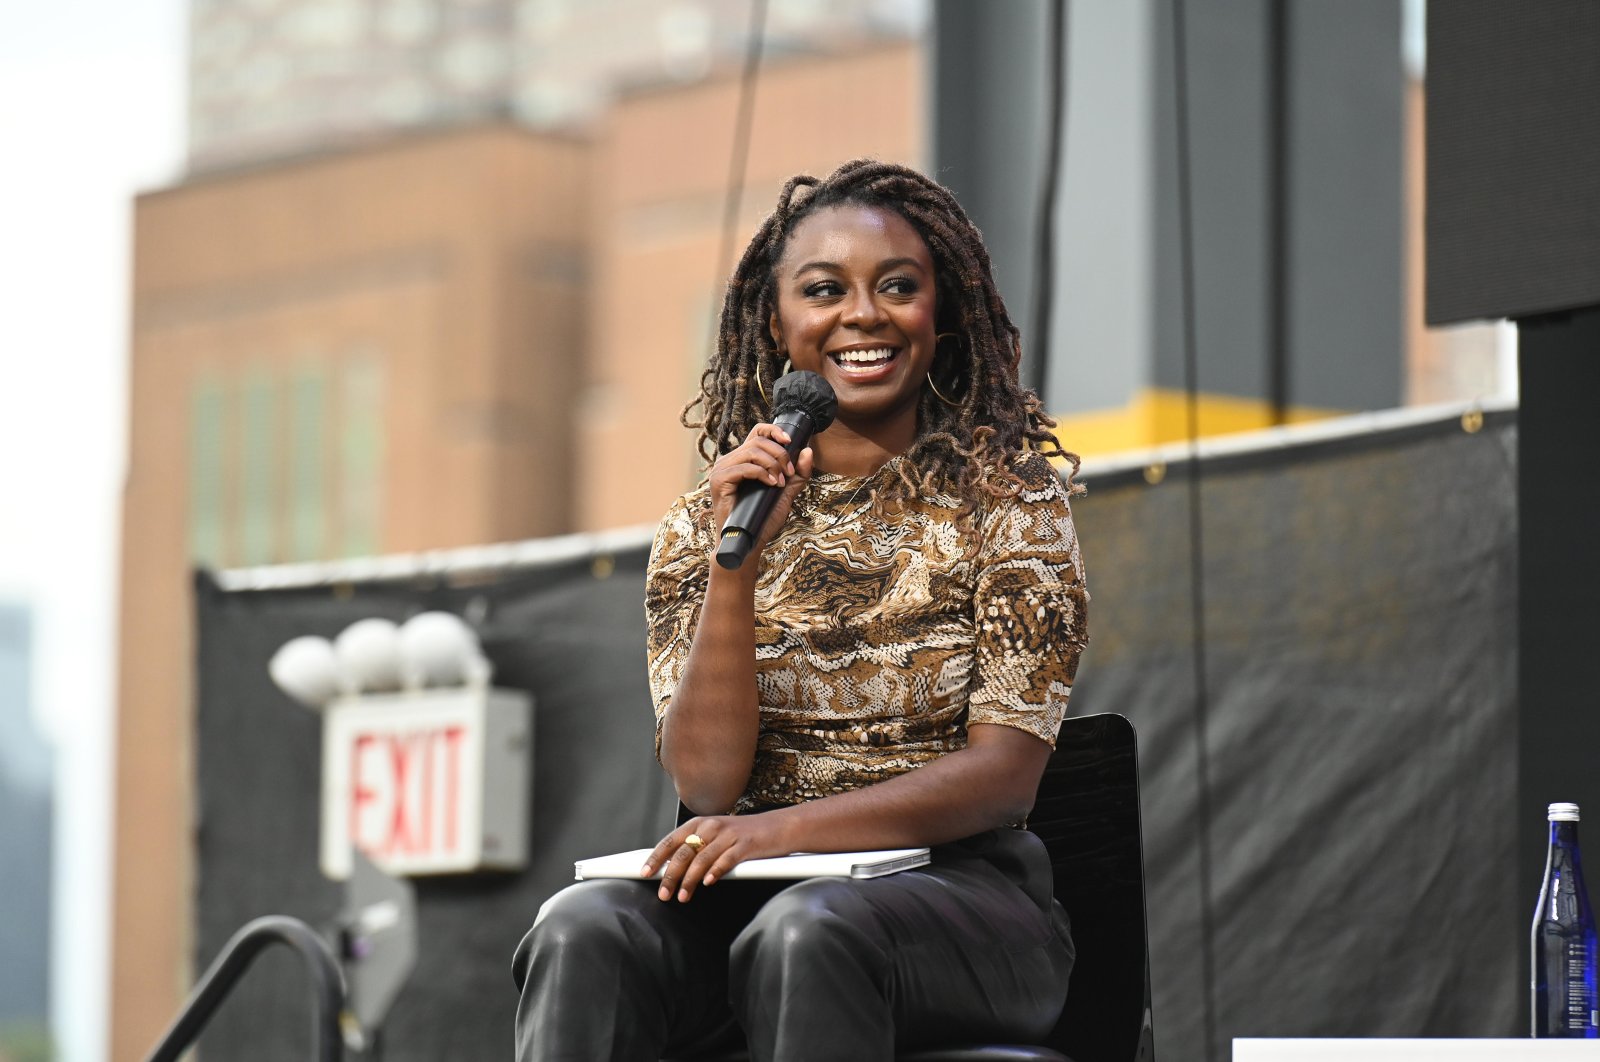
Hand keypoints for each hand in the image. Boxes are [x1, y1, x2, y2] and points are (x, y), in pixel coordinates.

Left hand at [640, 812, 791, 902]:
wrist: (778, 827)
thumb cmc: (744, 836)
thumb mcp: (716, 836)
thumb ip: (696, 848)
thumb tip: (671, 870)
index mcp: (700, 824)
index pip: (671, 840)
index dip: (657, 857)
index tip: (645, 872)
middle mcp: (711, 826)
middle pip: (684, 853)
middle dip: (670, 875)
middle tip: (663, 894)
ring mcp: (728, 835)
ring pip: (701, 859)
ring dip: (689, 880)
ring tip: (682, 897)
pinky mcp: (745, 844)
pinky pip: (726, 859)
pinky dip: (715, 871)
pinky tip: (708, 883)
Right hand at [707, 424, 814, 554]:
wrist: (748, 542)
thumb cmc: (762, 519)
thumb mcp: (786, 493)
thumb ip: (797, 474)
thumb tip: (807, 451)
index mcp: (742, 459)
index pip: (757, 432)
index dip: (774, 431)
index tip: (790, 442)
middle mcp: (730, 461)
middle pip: (758, 441)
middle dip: (780, 454)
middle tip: (788, 474)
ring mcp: (722, 469)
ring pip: (752, 451)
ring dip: (772, 464)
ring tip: (780, 482)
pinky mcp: (719, 481)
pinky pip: (744, 467)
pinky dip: (761, 474)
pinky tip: (771, 485)